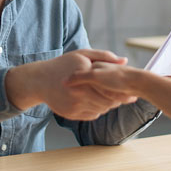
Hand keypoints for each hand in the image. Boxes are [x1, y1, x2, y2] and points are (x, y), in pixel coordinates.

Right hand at [11, 49, 136, 120]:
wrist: (40, 81)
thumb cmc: (63, 65)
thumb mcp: (82, 54)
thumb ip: (104, 56)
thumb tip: (124, 61)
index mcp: (85, 78)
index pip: (110, 89)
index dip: (122, 92)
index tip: (131, 91)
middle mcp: (79, 94)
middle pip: (107, 102)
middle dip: (118, 100)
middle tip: (126, 97)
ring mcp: (74, 106)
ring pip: (101, 110)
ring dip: (108, 105)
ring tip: (110, 98)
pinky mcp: (71, 114)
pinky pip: (91, 115)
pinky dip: (97, 110)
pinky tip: (96, 102)